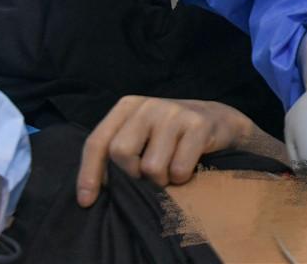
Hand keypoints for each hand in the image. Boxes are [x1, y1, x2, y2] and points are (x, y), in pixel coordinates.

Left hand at [77, 96, 253, 205]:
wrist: (220, 122)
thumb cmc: (171, 137)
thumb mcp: (141, 136)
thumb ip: (117, 153)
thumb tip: (90, 194)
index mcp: (128, 107)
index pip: (98, 141)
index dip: (88, 174)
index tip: (87, 202)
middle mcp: (148, 105)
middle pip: (120, 152)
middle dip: (131, 175)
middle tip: (146, 178)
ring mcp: (175, 112)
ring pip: (151, 167)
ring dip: (160, 180)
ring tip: (169, 173)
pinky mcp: (199, 124)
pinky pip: (178, 169)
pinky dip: (181, 178)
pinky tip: (189, 169)